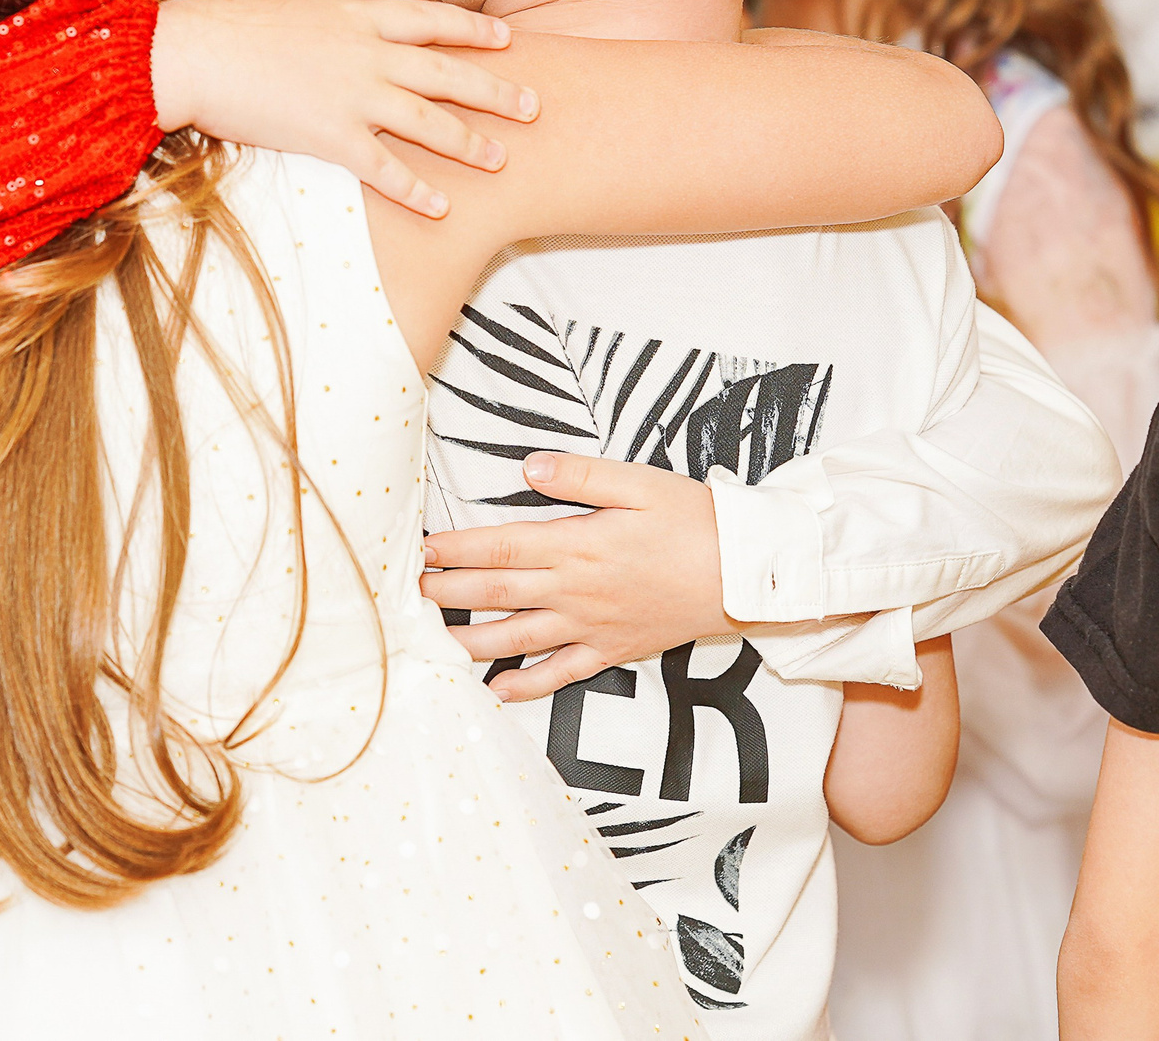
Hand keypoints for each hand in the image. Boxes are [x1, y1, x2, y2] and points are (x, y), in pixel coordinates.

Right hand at [153, 0, 534, 217]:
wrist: (195, 52)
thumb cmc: (227, 28)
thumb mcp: (288, 11)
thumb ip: (322, 25)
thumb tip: (327, 30)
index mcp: (356, 17)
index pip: (432, 20)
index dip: (474, 30)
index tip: (507, 38)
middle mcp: (367, 54)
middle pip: (449, 71)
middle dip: (495, 89)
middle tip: (534, 105)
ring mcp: (353, 95)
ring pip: (430, 120)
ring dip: (470, 141)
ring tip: (501, 158)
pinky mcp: (331, 135)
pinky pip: (386, 168)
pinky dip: (417, 189)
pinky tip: (442, 207)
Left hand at [419, 451, 727, 701]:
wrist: (747, 575)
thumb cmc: (696, 521)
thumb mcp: (640, 483)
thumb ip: (581, 475)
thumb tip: (528, 467)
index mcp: (578, 544)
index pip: (501, 548)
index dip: (457, 550)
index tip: (421, 549)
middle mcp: (576, 590)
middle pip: (497, 595)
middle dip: (448, 594)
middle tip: (410, 594)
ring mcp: (592, 626)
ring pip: (517, 638)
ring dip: (470, 641)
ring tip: (432, 641)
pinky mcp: (613, 650)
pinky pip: (561, 673)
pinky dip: (526, 685)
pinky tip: (496, 691)